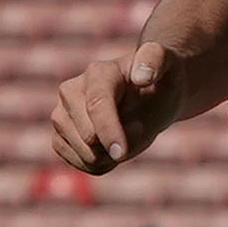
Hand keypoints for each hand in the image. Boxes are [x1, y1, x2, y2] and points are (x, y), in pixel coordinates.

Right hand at [51, 41, 184, 174]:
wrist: (150, 96)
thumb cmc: (160, 81)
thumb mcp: (168, 65)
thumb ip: (156, 60)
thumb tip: (141, 77)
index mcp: (97, 73)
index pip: (97, 104)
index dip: (108, 131)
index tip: (122, 153)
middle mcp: (70, 91)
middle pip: (88, 137)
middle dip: (119, 145)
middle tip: (139, 127)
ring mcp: (61, 114)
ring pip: (85, 154)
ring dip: (112, 157)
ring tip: (126, 135)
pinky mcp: (59, 135)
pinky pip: (77, 164)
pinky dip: (101, 166)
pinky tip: (113, 149)